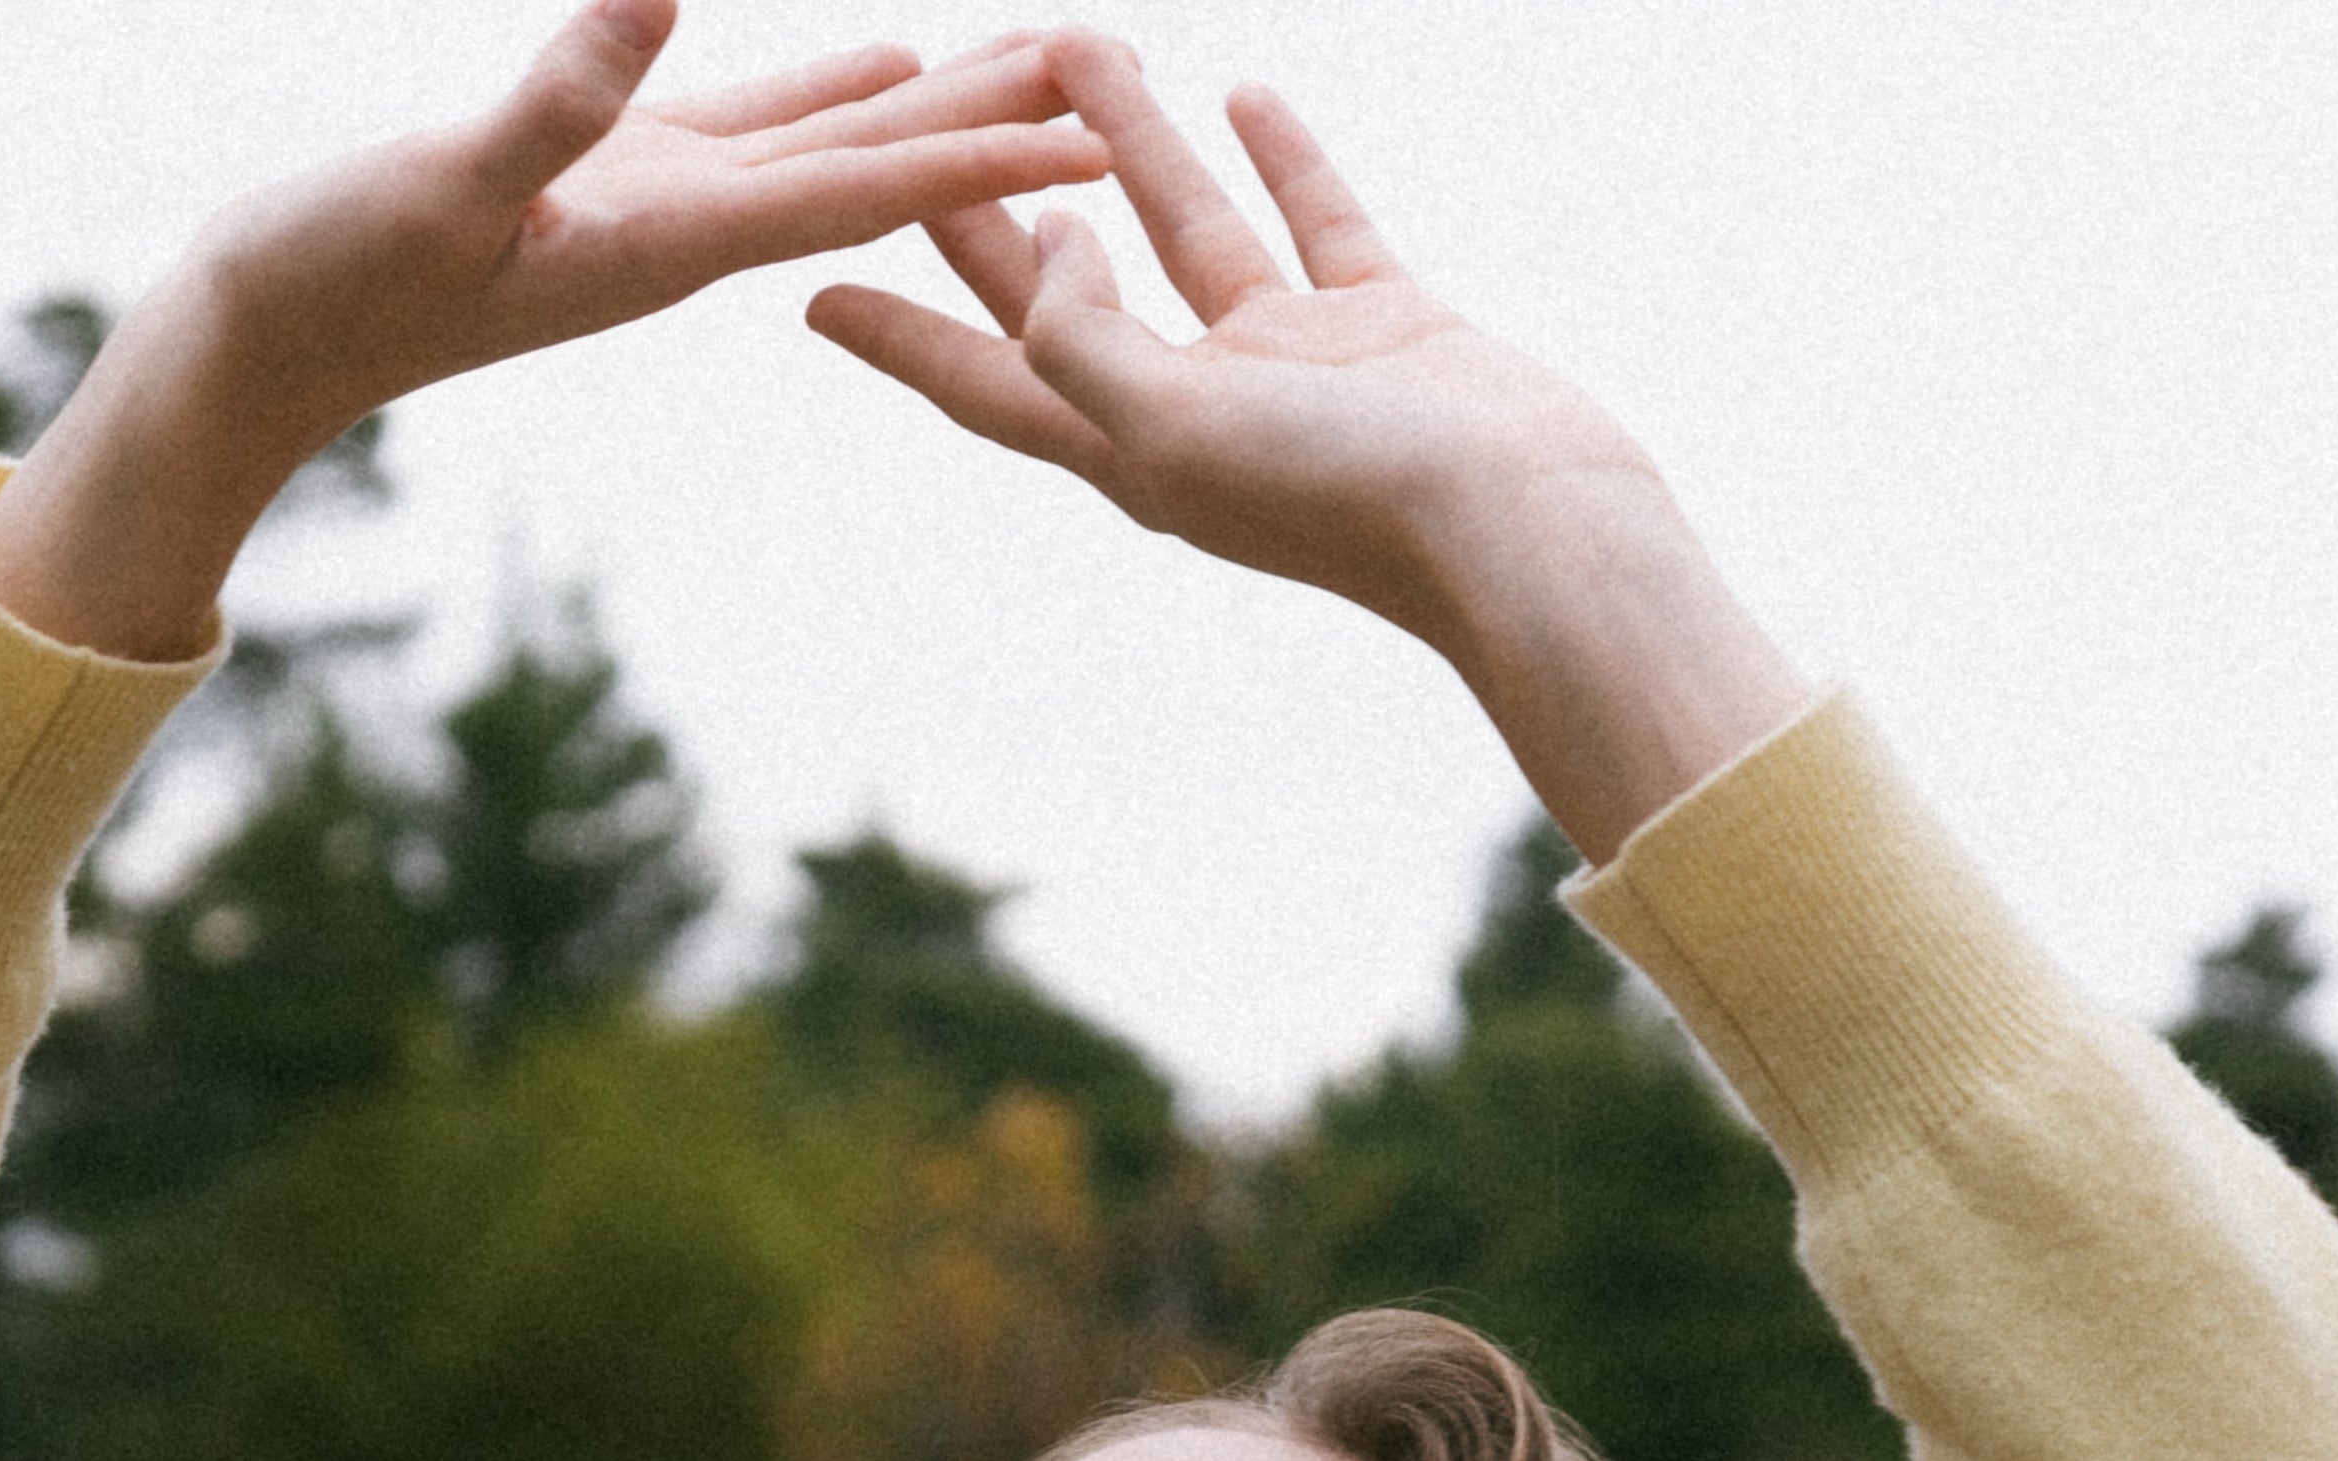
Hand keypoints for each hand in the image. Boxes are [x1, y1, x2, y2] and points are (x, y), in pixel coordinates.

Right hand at [0, 2, 1107, 661]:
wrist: (257, 351)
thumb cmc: (330, 279)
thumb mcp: (444, 182)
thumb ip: (551, 99)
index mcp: (668, 241)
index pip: (861, 196)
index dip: (985, 164)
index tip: (1100, 143)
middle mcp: (685, 233)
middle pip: (883, 172)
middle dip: (1006, 132)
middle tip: (1124, 79)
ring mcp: (652, 207)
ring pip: (834, 142)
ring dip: (943, 106)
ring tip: (1048, 60)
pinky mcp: (605, 179)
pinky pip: (754, 123)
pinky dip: (833, 87)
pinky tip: (889, 58)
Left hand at [806, 35, 1811, 861]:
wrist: (1528, 535)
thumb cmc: (1350, 500)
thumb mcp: (1177, 426)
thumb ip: (1084, 340)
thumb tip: (1038, 251)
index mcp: (1134, 454)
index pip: (986, 385)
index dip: (896, 337)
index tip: (809, 296)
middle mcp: (1200, 413)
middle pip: (1064, 296)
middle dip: (988, 210)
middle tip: (918, 126)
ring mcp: (1293, 369)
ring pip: (1184, 230)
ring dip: (1126, 140)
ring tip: (1072, 39)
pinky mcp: (1382, 329)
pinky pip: (1311, 222)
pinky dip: (1278, 159)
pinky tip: (1243, 94)